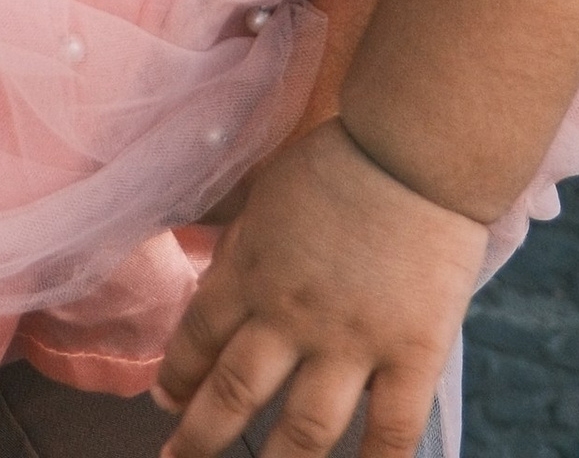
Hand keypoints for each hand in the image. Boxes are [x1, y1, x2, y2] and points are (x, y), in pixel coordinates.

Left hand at [155, 123, 486, 457]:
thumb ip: (241, 239)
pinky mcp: (411, 355)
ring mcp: (352, 343)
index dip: (178, 375)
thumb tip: (214, 270)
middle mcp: (290, 317)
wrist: (412, 149)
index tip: (166, 400)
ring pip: (304, 430)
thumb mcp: (266, 191)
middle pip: (236, 392)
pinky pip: (391, 431)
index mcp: (250, 270)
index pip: (198, 337)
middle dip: (200, 436)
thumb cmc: (337, 158)